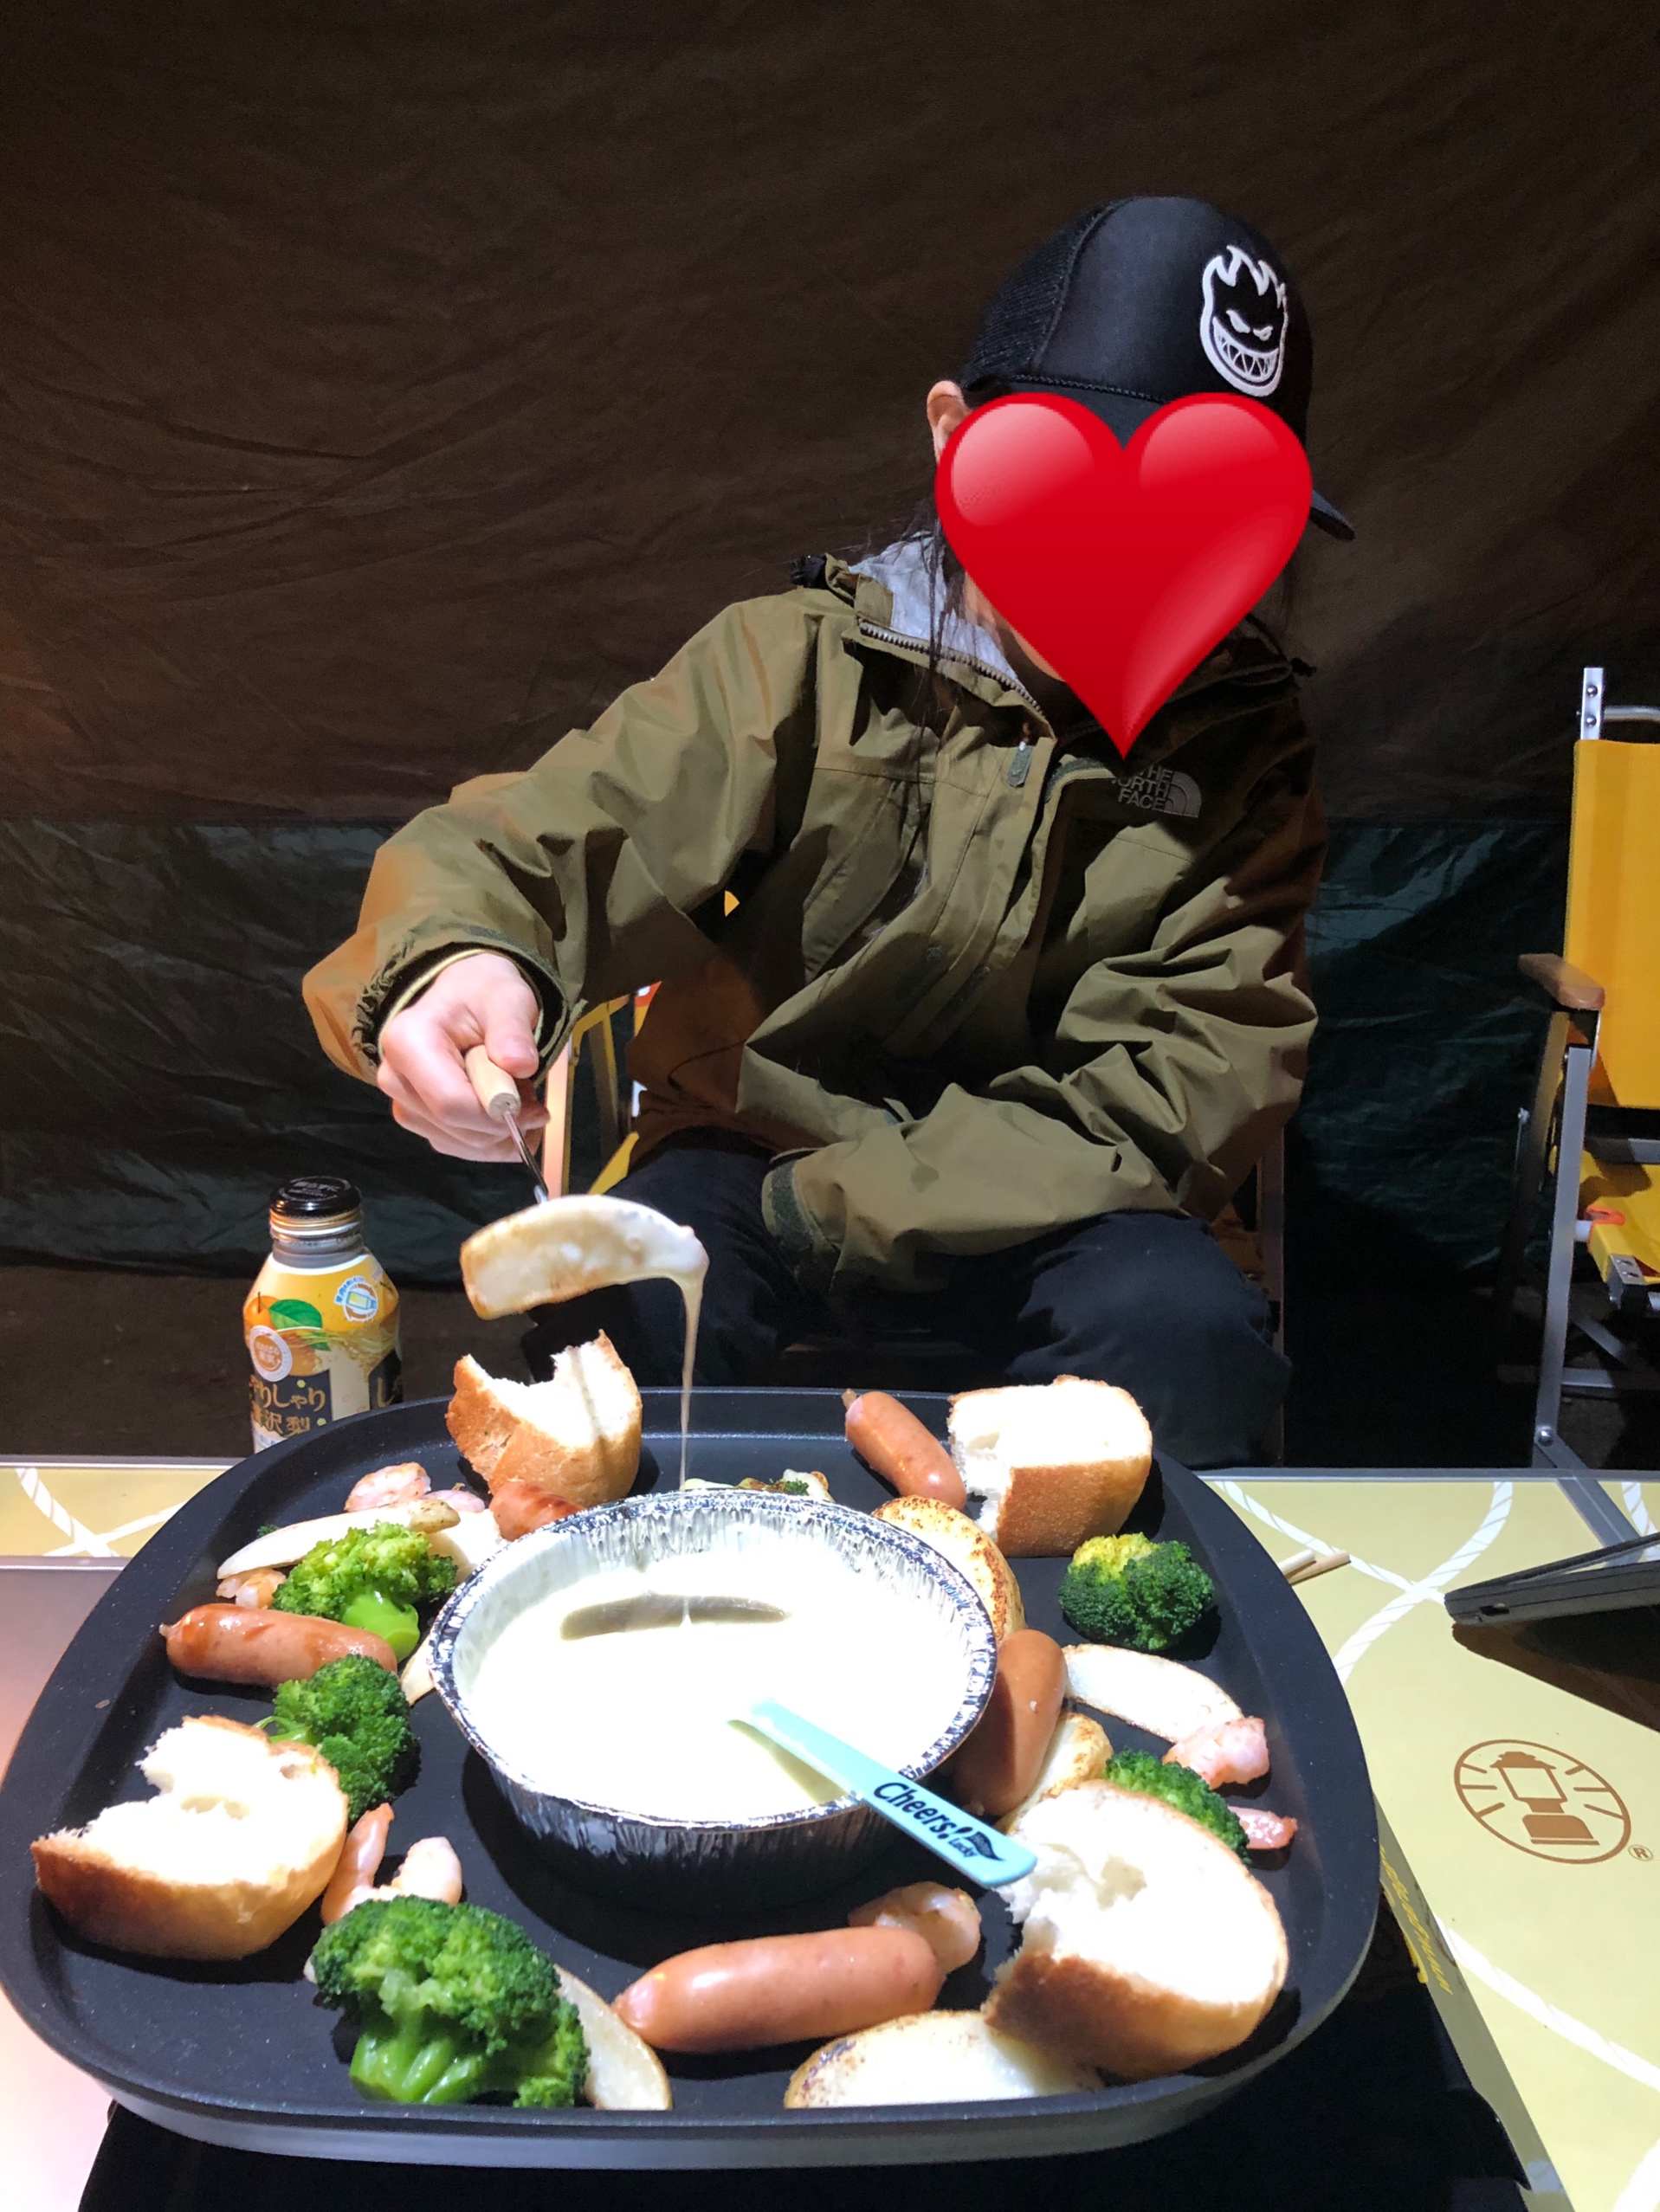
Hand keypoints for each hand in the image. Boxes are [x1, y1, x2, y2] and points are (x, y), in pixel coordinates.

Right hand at [376, 952, 548, 1161]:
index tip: (536, 1107)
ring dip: (501, 1136)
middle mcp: (395, 1077)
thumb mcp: (506, 998)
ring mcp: (404, 1102)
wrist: (467, 998)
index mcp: (407, 1042)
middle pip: (454, 1128)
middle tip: (533, 1101)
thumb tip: (520, 1065)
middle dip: (503, 1126)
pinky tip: (509, 1117)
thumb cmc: (483, 995)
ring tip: (519, 1099)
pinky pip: (459, 1147)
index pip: (450, 1103)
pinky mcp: (419, 1120)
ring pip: (459, 1144)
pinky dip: (492, 1143)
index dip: (497, 1115)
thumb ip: (512, 1029)